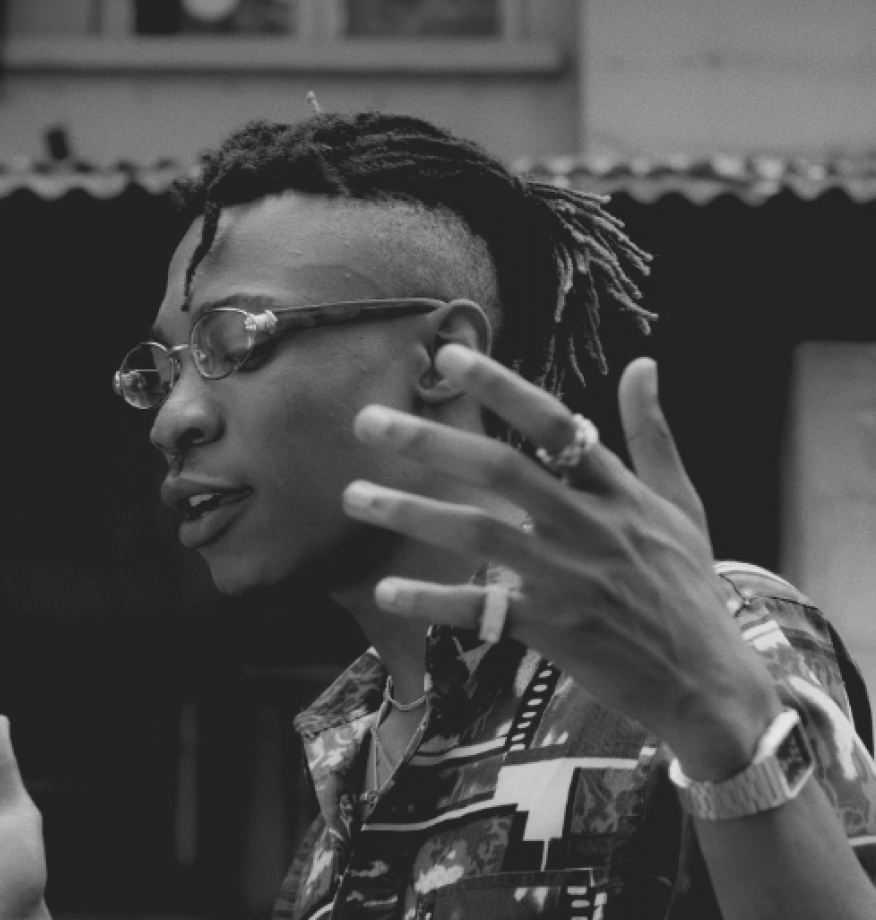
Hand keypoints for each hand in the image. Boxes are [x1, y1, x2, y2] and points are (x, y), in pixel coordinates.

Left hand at [342, 348, 781, 779]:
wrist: (711, 682)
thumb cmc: (689, 587)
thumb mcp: (682, 503)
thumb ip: (653, 434)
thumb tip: (644, 363)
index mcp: (617, 490)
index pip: (553, 424)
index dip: (500, 386)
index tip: (448, 355)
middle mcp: (589, 526)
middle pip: (500, 471)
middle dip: (429, 442)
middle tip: (366, 422)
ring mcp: (568, 579)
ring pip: (479, 535)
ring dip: (411, 513)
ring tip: (355, 497)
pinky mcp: (554, 631)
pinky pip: (482, 612)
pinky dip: (433, 602)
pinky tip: (385, 591)